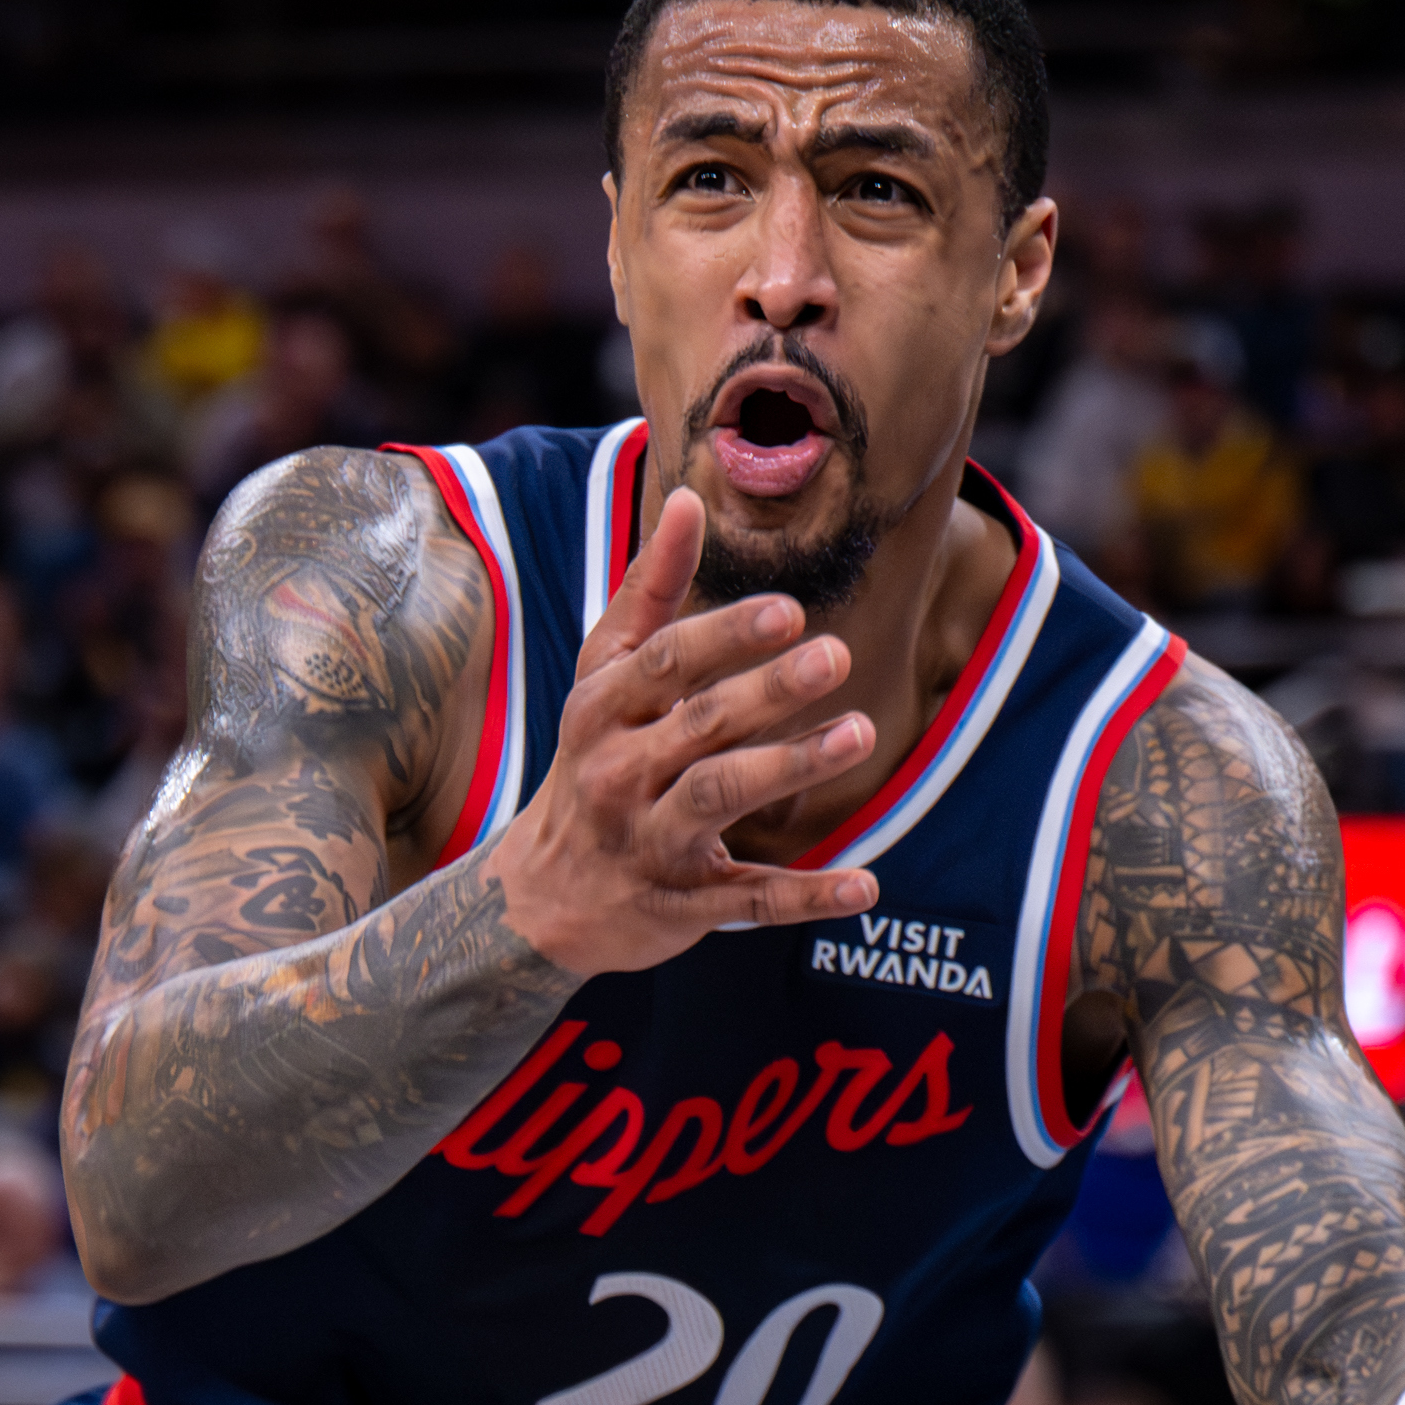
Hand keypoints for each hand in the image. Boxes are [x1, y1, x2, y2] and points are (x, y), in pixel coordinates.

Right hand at [481, 486, 878, 978]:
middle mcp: (618, 772)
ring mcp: (648, 842)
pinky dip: (807, 895)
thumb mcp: (605, 676)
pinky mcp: (680, 906)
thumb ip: (649, 591)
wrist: (539, 898)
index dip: (725, 635)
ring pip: (719, 799)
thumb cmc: (592, 759)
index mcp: (602, 709)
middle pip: (699, 725)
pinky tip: (866, 884)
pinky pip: (747, 900)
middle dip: (767, 690)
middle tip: (836, 656)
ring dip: (790, 766)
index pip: (665, 663)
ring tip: (859, 734)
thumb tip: (688, 498)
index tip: (789, 610)